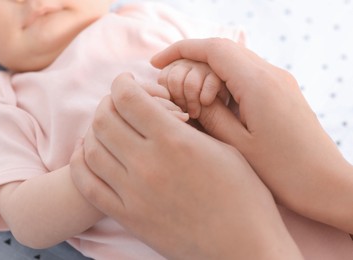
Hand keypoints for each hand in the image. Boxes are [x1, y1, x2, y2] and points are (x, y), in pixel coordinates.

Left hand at [74, 73, 302, 259]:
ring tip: (107, 128)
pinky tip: (90, 153)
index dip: (122, 82)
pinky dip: (81, 163)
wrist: (242, 246)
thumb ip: (187, 127)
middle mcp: (148, 164)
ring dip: (94, 131)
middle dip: (108, 103)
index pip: (127, 98)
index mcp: (175, 141)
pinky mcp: (128, 217)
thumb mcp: (224, 149)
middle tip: (118, 103)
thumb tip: (164, 112)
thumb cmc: (243, 195)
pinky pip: (88, 184)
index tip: (127, 81)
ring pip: (91, 148)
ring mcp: (134, 193)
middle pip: (104, 119)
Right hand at [152, 38, 352, 231]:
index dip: (180, 51)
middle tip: (176, 98)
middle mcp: (271, 74)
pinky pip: (245, 77)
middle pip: (221, 52)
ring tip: (192, 105)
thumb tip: (191, 94)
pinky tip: (211, 105)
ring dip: (206, 76)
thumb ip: (210, 113)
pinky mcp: (281, 93)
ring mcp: (278, 82)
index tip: (156, 64)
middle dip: (190, 66)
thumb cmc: (285, 172)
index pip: (212, 48)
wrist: (326, 184)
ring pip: (232, 64)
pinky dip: (222, 84)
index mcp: (258, 83)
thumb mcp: (237, 145)